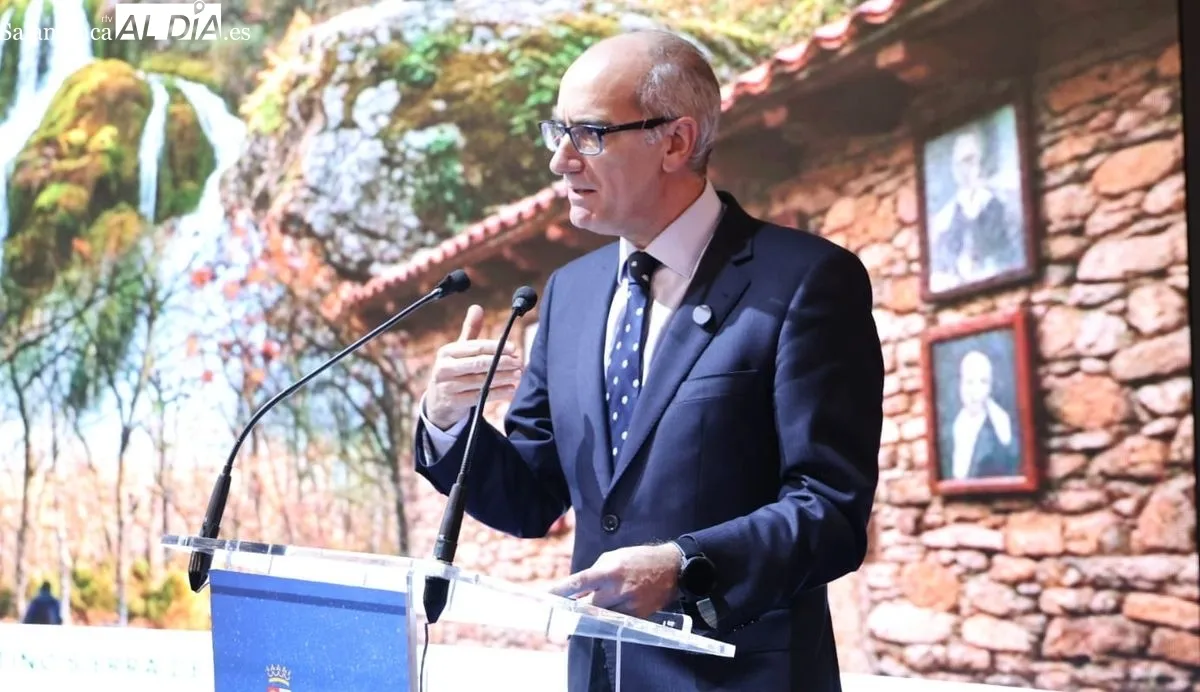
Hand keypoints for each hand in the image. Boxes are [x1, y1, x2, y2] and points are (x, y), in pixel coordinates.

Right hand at [423, 304, 523, 429]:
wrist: (437, 402)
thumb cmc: (453, 370)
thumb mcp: (458, 350)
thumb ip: (470, 330)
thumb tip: (477, 307)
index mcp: (447, 352)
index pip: (476, 347)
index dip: (497, 347)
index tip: (514, 348)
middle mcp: (444, 368)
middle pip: (479, 364)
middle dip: (502, 363)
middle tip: (519, 362)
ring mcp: (448, 387)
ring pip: (481, 381)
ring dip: (503, 378)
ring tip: (518, 374)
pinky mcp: (454, 403)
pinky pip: (480, 397)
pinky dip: (498, 393)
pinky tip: (511, 389)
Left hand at [549, 544, 680, 618]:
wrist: (672, 570)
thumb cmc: (639, 559)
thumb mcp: (614, 557)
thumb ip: (595, 572)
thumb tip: (580, 589)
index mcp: (610, 572)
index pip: (580, 582)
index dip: (562, 591)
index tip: (548, 597)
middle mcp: (617, 590)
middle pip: (587, 607)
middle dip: (575, 610)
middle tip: (563, 614)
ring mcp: (628, 606)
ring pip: (600, 617)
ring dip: (591, 614)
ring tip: (585, 611)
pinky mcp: (636, 616)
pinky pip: (615, 620)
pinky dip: (608, 617)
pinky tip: (607, 611)